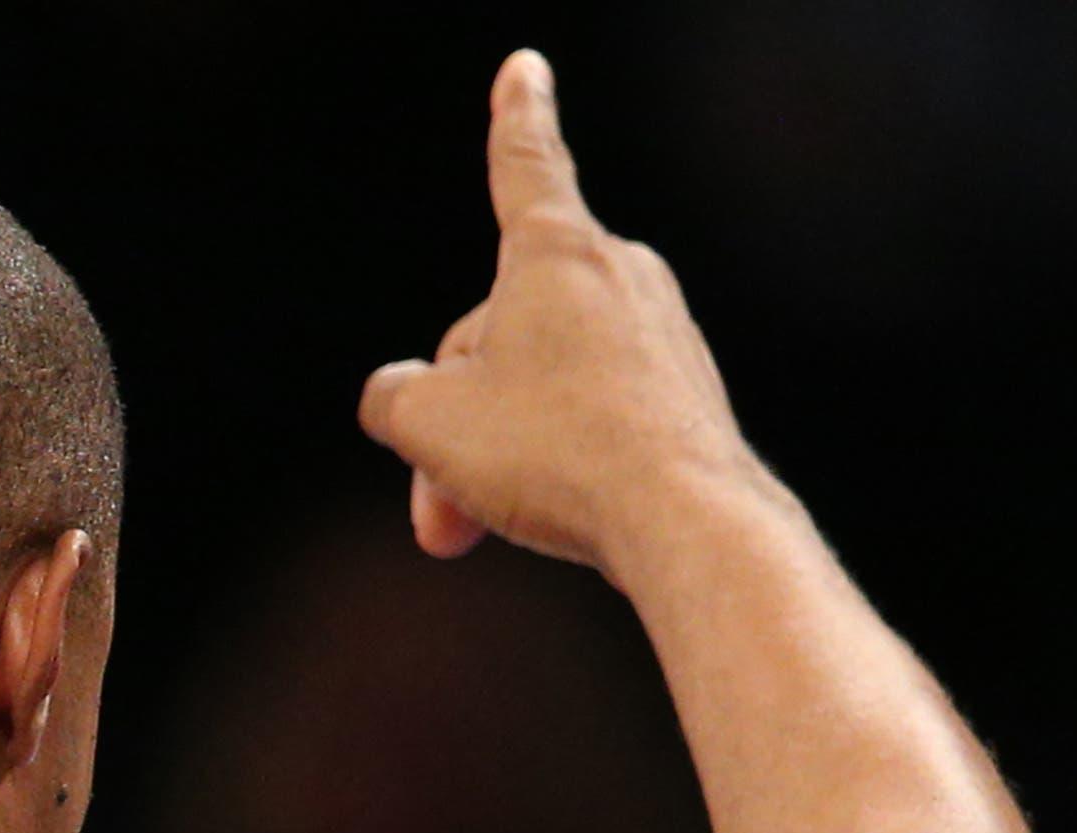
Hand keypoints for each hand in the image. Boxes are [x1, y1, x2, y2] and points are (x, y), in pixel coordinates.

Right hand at [359, 51, 764, 580]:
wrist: (683, 519)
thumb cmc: (557, 453)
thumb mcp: (427, 422)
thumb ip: (392, 396)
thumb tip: (402, 396)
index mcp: (553, 255)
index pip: (524, 167)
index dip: (513, 119)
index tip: (525, 70)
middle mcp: (617, 276)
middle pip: (500, 332)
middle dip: (457, 417)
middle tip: (437, 503)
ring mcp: (659, 333)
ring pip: (543, 382)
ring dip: (496, 454)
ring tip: (483, 519)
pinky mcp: (684, 391)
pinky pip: (592, 415)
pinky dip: (556, 464)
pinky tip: (553, 513)